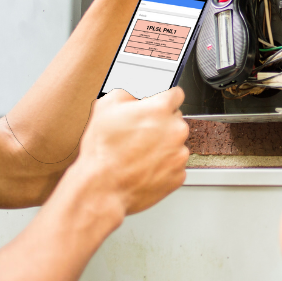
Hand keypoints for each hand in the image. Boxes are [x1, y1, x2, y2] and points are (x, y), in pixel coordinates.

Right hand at [71, 88, 189, 216]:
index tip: (158, 104)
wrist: (102, 188)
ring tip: (138, 154)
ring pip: (175, 143)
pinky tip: (144, 167)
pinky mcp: (178, 175)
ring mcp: (179, 155)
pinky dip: (163, 166)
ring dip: (162, 146)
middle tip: (139, 133)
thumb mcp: (105, 107)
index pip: (176, 94)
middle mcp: (175, 130)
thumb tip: (135, 91)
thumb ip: (127, 91)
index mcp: (160, 109)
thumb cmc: (103, 152)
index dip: (163, 99)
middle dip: (161, 124)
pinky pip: (174, 165)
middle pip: (175, 120)